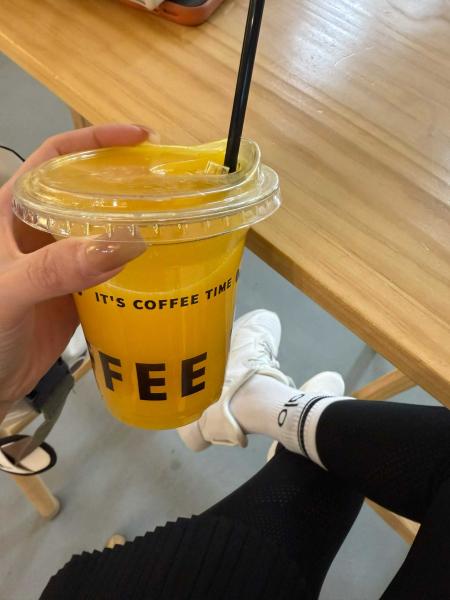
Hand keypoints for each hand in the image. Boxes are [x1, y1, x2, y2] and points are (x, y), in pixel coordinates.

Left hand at [0, 124, 157, 419]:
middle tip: (169, 183)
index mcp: (11, 211)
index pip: (53, 159)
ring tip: (174, 217)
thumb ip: (58, 267)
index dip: (94, 141)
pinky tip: (160, 262)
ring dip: (133, 221)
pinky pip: (109, 267)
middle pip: (85, 191)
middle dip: (124, 180)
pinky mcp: (77, 291)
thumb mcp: (10, 291)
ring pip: (101, 229)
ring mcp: (60, 261)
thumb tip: (127, 241)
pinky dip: (133, 262)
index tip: (141, 139)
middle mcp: (38, 230)